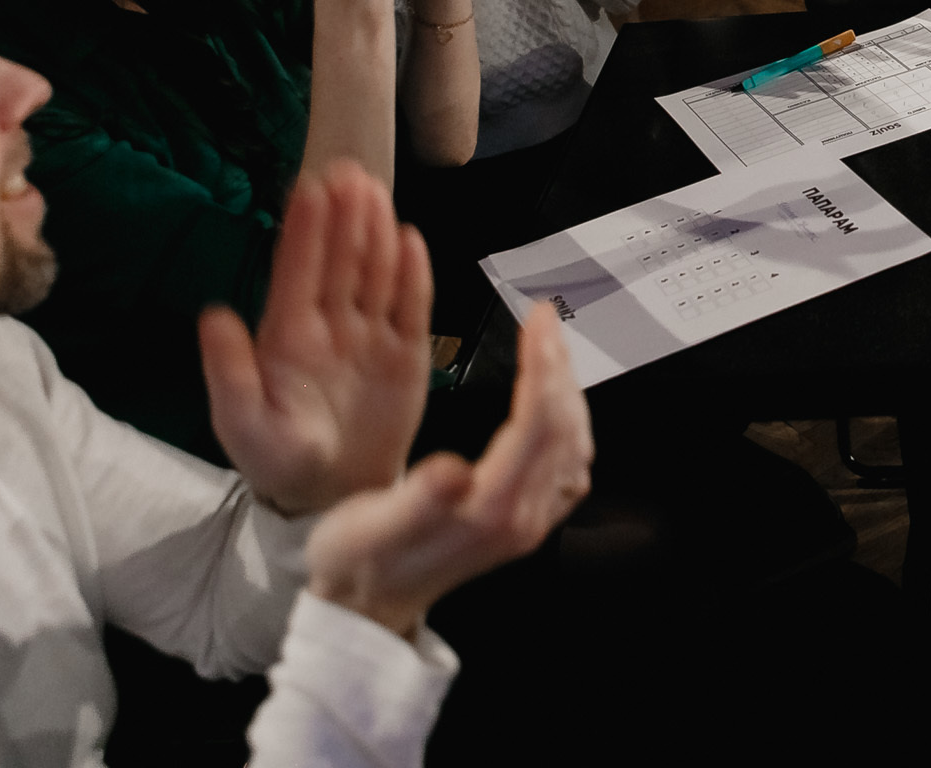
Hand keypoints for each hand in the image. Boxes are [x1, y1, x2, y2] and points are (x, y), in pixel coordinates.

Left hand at [199, 163, 432, 516]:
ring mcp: (370, 336)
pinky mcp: (407, 353)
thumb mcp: (243, 424)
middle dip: (343, 217)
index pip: (297, 273)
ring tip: (376, 191)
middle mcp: (330, 326)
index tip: (310, 186)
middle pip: (339, 261)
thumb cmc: (280, 460)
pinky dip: (414, 274)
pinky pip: (411, 305)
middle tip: (349, 171)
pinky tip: (411, 238)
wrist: (334, 497)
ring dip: (375, 232)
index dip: (305, 231)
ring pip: (374, 272)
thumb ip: (230, 373)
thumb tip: (212, 315)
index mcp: (288, 338)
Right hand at [305, 304, 592, 638]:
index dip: (543, 367)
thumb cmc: (358, 564)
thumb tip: (455, 470)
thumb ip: (418, 500)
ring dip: (566, 390)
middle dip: (558, 365)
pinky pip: (564, 463)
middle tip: (543, 320)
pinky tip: (550, 400)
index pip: (539, 426)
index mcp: (490, 514)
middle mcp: (520, 520)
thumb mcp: (371, 530)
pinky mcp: (522, 521)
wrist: (363, 609)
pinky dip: (565, 420)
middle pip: (563, 429)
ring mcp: (527, 523)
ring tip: (547, 348)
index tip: (536, 322)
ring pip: (572, 445)